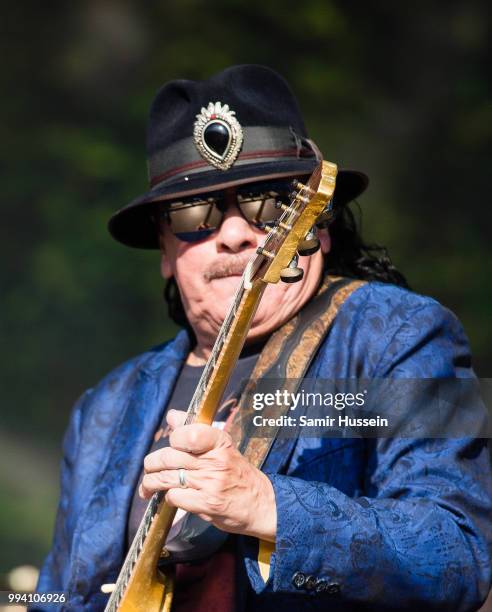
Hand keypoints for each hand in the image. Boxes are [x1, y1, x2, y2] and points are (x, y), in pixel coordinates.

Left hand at [139, 409, 276, 541]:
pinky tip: (169, 497)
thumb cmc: (238, 473)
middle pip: (170, 457)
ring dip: (151, 482)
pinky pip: (174, 497)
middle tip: (149, 468)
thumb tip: (172, 416)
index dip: (174, 438)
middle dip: (152, 463)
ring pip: (167, 478)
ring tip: (147, 486)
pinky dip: (167, 497)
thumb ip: (196, 431)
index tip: (171, 444)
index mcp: (220, 442)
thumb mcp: (222, 447)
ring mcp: (211, 483)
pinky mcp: (207, 504)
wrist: (261, 504)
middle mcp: (215, 461)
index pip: (188, 433)